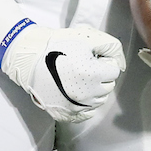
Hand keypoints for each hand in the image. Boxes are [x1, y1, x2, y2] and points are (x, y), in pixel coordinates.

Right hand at [1, 24, 125, 121]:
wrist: (29, 56)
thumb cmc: (58, 44)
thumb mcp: (87, 36)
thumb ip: (111, 47)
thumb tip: (121, 64)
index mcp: (93, 74)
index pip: (113, 70)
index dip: (103, 60)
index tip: (90, 56)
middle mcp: (86, 95)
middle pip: (107, 86)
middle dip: (100, 75)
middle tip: (83, 64)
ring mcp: (76, 106)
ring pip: (98, 100)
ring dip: (93, 89)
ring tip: (76, 76)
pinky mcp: (65, 114)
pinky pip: (85, 114)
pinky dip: (84, 104)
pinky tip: (75, 91)